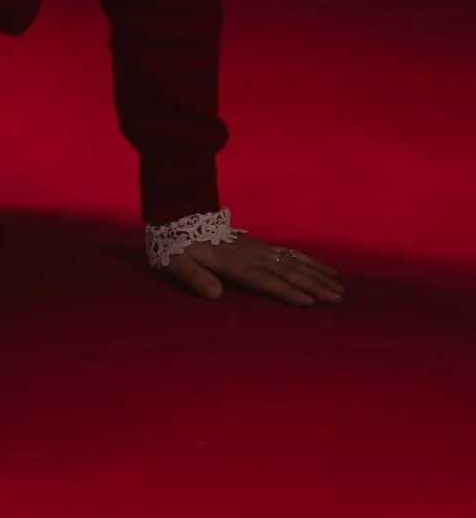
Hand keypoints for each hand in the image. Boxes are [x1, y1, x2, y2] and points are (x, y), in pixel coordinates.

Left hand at [160, 233, 345, 305]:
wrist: (178, 214)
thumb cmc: (176, 247)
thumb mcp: (177, 263)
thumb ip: (195, 278)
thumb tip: (215, 295)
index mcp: (231, 262)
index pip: (265, 280)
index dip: (287, 291)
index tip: (311, 302)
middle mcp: (250, 254)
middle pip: (286, 271)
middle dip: (314, 285)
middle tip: (338, 298)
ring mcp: (257, 247)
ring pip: (293, 261)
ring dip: (317, 274)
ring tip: (340, 287)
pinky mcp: (259, 243)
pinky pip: (289, 252)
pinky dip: (309, 261)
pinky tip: (324, 269)